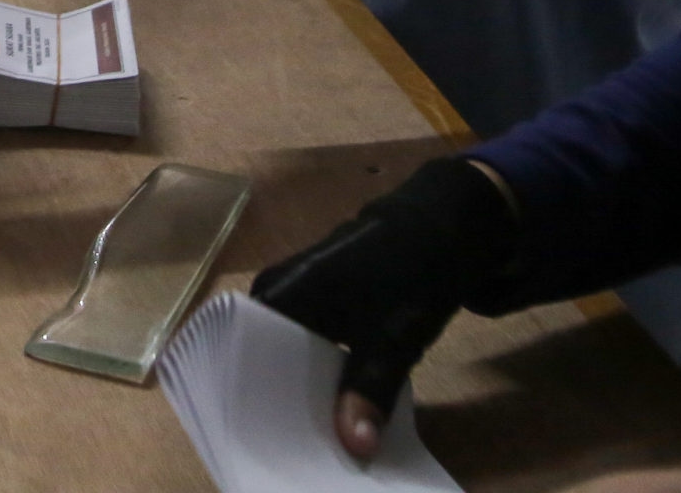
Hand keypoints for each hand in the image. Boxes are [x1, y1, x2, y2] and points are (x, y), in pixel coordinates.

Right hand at [249, 159, 521, 460]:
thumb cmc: (409, 277)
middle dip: (275, 401)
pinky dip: (313, 375)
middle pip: (260, 356)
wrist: (441, 231)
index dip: (248, 394)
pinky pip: (300, 346)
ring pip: (283, 354)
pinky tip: (325, 408)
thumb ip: (370, 390)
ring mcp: (294, 295)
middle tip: (285, 448)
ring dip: (296, 390)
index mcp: (279, 292)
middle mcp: (275, 291)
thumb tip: (353, 448)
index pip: (240, 349)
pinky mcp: (314, 304)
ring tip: (302, 438)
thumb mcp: (395, 338)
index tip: (258, 437)